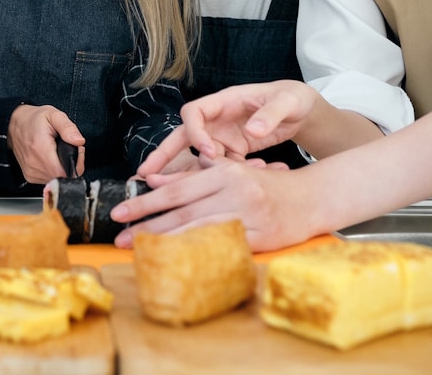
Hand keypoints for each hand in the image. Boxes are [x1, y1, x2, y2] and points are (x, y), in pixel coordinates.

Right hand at [8, 104, 84, 182]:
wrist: (15, 125)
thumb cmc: (34, 119)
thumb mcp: (54, 115)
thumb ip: (68, 127)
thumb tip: (79, 141)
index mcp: (40, 148)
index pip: (64, 172)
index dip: (75, 164)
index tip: (76, 151)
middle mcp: (33, 164)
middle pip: (62, 176)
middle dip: (70, 165)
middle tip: (68, 149)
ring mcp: (31, 172)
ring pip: (56, 179)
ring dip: (62, 168)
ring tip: (59, 152)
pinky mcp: (30, 176)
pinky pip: (49, 179)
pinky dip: (54, 171)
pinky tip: (52, 159)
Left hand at [110, 160, 317, 251]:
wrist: (313, 197)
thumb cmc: (267, 184)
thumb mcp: (231, 170)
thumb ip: (194, 174)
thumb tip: (155, 180)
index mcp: (224, 172)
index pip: (176, 190)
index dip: (145, 202)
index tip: (119, 213)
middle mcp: (235, 191)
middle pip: (182, 211)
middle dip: (147, 225)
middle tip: (118, 238)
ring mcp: (249, 215)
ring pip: (199, 230)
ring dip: (166, 242)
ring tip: (139, 251)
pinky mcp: (261, 237)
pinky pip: (224, 246)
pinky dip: (199, 253)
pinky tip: (179, 260)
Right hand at [138, 80, 321, 175]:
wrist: (302, 112)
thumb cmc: (292, 98)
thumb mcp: (287, 102)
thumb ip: (269, 115)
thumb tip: (252, 131)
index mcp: (223, 102)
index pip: (193, 113)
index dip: (195, 133)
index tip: (209, 152)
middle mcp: (217, 120)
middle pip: (182, 136)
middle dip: (163, 156)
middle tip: (145, 175)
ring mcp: (222, 138)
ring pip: (198, 158)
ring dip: (202, 174)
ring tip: (197, 190)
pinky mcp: (233, 153)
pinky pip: (222, 169)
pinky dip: (231, 178)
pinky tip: (254, 176)